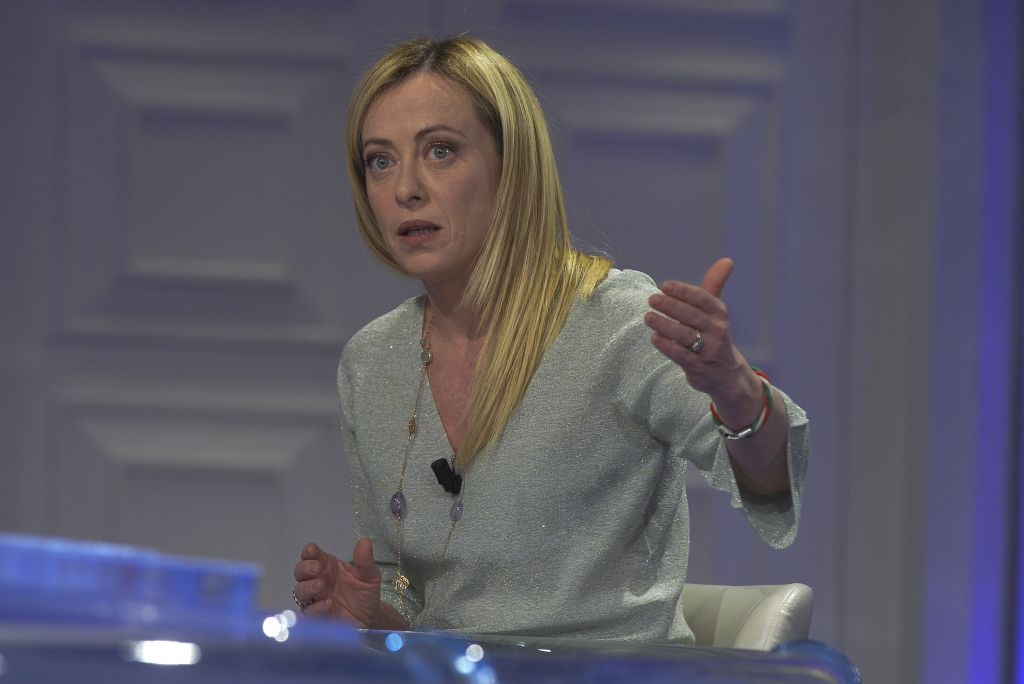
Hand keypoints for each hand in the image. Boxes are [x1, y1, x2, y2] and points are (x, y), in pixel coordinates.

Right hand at [292, 538, 381, 625]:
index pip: (312, 555)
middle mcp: (317, 579)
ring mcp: (315, 598)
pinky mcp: (316, 615)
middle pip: (300, 571)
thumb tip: (365, 541)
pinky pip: (308, 610)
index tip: (311, 550)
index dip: (309, 552)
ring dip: (307, 587)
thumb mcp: (369, 575)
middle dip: (305, 568)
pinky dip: (316, 606)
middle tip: (316, 568)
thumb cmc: (365, 592)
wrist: (369, 616)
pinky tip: (328, 603)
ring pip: (300, 591)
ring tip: (320, 585)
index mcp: (328, 566)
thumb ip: (365, 561)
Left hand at [644, 257, 752, 399]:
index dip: (684, 292)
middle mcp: (717, 330)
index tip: (665, 285)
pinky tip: (655, 338)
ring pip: (685, 336)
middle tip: (652, 299)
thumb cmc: (714, 335)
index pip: (703, 299)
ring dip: (666, 326)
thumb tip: (726, 260)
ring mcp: (708, 350)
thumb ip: (714, 286)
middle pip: (692, 316)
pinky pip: (682, 356)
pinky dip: (668, 347)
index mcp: (719, 313)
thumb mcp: (715, 311)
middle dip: (672, 307)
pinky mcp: (698, 367)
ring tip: (648, 317)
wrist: (727, 374)